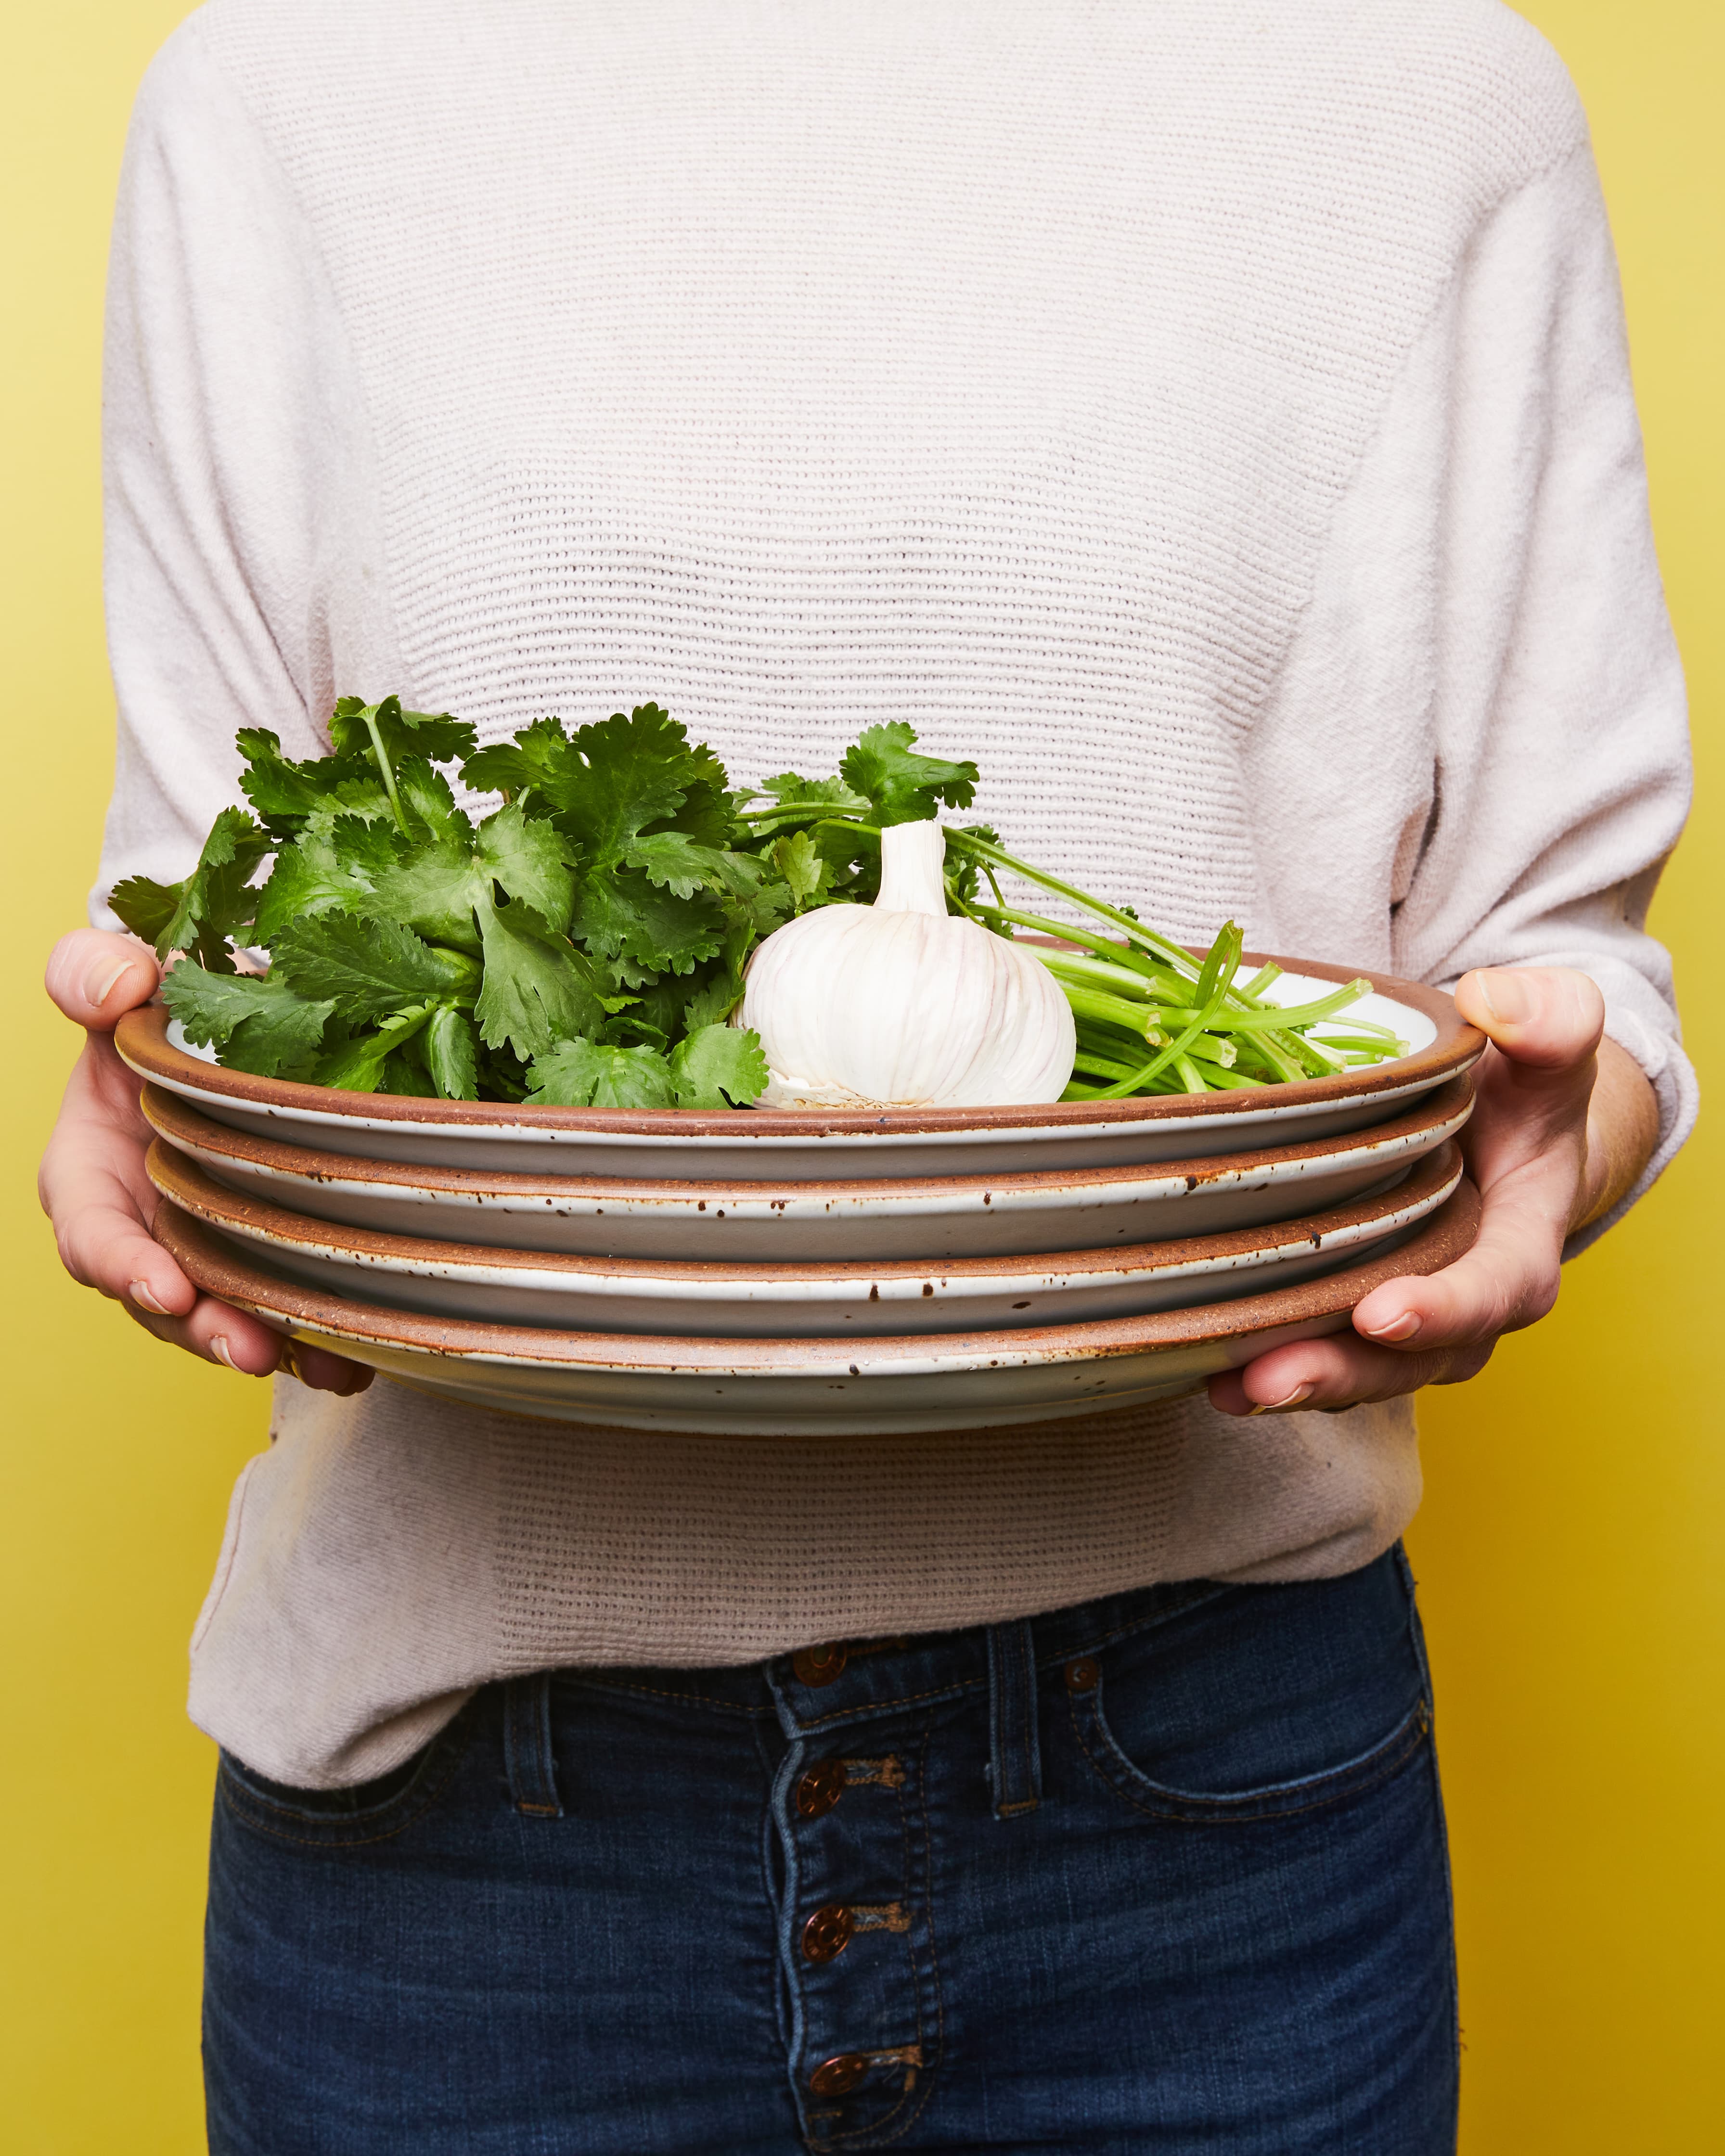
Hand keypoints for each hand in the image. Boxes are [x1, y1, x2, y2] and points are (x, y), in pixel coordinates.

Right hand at [38, 928, 370, 1393]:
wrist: (233, 1022)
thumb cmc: (166, 1006)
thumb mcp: (126, 980)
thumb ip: (95, 976)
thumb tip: (118, 983)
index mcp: (93, 1174)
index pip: (92, 1235)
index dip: (122, 1268)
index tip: (165, 1290)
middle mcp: (146, 1230)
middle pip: (164, 1303)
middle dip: (207, 1330)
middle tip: (253, 1349)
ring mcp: (209, 1251)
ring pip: (232, 1318)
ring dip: (277, 1346)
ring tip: (329, 1365)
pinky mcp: (268, 1257)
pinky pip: (292, 1310)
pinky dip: (326, 1338)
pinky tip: (369, 1354)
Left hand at [1209, 966, 1658, 1417]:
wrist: (1497, 1124)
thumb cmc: (1520, 1081)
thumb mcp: (1546, 1034)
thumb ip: (1546, 1015)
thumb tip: (1493, 1002)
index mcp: (1521, 1240)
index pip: (1495, 1289)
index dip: (1442, 1310)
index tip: (1381, 1314)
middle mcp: (1468, 1300)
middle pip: (1413, 1357)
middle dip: (1343, 1373)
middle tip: (1271, 1382)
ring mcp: (1409, 1318)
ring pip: (1359, 1371)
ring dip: (1294, 1384)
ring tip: (1228, 1390)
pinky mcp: (1351, 1312)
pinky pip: (1315, 1351)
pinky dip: (1262, 1364)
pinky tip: (1202, 1369)